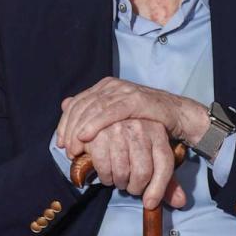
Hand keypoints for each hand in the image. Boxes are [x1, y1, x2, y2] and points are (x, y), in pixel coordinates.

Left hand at [56, 77, 209, 159]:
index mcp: (105, 86)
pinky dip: (96, 123)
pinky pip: (112, 111)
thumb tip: (64, 104)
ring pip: (94, 108)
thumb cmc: (145, 117)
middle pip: (83, 105)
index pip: (78, 102)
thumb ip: (92, 110)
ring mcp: (125, 91)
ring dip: (80, 129)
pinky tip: (86, 136)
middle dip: (70, 128)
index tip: (60, 142)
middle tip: (66, 149)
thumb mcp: (116, 113)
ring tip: (75, 149)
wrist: (175, 113)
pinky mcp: (137, 100)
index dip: (65, 122)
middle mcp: (113, 86)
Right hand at [66, 118, 186, 208]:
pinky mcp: (100, 134)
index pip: (164, 164)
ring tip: (118, 179)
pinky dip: (105, 177)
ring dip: (119, 183)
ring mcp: (120, 129)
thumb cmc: (131, 141)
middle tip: (130, 187)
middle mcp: (141, 127)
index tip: (150, 203)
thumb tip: (181, 203)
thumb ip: (166, 180)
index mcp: (158, 131)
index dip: (159, 188)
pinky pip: (104, 168)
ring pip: (123, 173)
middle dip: (135, 187)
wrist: (104, 114)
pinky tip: (106, 174)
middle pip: (143, 172)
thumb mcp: (151, 154)